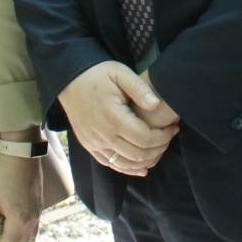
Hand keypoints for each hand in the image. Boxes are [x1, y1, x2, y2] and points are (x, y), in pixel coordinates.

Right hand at [58, 61, 177, 175]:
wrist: (69, 80)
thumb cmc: (98, 74)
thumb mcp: (120, 72)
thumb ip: (140, 88)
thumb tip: (157, 104)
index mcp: (113, 117)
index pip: (145, 138)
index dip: (163, 137)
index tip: (173, 128)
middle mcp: (103, 135)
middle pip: (137, 154)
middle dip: (158, 150)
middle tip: (169, 138)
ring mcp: (94, 143)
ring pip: (124, 164)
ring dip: (145, 162)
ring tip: (158, 150)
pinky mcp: (89, 146)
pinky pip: (110, 164)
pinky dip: (128, 168)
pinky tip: (141, 167)